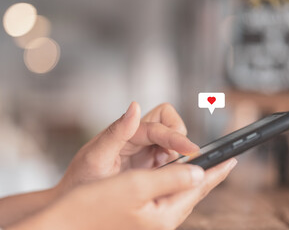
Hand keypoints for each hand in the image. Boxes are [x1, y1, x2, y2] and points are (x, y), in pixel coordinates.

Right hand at [12, 159, 236, 229]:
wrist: (65, 222)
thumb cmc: (95, 204)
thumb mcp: (137, 186)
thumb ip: (172, 178)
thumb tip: (200, 173)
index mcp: (166, 215)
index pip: (199, 188)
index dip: (217, 170)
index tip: (233, 157)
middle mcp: (163, 220)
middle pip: (193, 192)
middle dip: (209, 174)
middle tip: (224, 160)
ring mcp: (153, 220)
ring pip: (182, 194)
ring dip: (194, 177)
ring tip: (207, 165)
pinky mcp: (142, 216)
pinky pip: (168, 195)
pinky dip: (177, 181)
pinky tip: (178, 176)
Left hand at [57, 102, 198, 192]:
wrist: (76, 202)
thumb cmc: (81, 180)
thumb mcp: (95, 157)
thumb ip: (116, 132)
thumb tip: (134, 106)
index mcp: (125, 133)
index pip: (157, 126)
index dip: (176, 137)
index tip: (191, 149)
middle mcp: (137, 138)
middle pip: (169, 122)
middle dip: (178, 137)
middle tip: (173, 159)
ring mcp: (145, 151)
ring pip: (173, 141)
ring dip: (176, 153)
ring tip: (164, 171)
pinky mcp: (150, 165)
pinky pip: (171, 159)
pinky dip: (174, 166)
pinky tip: (163, 177)